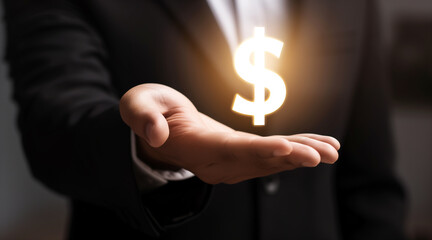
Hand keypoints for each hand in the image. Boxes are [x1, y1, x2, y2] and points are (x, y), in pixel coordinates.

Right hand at [119, 84, 339, 183]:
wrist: (159, 128)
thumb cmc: (149, 112)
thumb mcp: (138, 106)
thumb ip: (143, 118)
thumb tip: (154, 134)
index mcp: (195, 148)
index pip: (230, 151)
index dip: (259, 151)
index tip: (287, 149)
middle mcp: (216, 162)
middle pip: (257, 160)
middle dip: (291, 156)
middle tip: (324, 154)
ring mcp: (229, 162)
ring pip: (269, 161)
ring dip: (301, 155)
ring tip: (332, 151)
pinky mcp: (239, 154)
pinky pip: (270, 155)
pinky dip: (295, 150)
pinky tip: (319, 147)